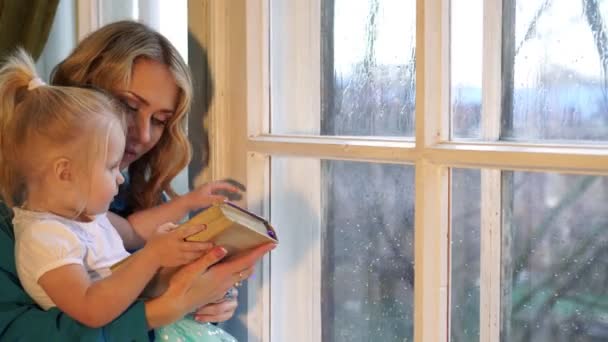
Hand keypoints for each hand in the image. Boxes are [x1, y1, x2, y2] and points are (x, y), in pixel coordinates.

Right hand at [144, 224, 212, 266]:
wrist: (151, 257)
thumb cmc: (156, 240)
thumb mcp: (161, 229)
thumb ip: (172, 225)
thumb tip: (183, 225)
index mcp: (173, 236)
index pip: (186, 232)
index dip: (196, 229)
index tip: (204, 226)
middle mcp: (176, 246)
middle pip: (193, 246)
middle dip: (204, 245)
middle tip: (212, 243)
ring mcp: (178, 256)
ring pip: (193, 255)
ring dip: (203, 252)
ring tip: (211, 249)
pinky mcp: (179, 262)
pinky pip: (190, 260)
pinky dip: (197, 258)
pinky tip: (204, 255)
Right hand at [144, 243, 275, 327]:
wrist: (175, 306)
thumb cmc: (182, 286)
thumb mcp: (192, 269)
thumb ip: (208, 258)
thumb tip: (223, 248)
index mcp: (222, 274)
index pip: (246, 261)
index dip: (259, 252)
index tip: (271, 244)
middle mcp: (226, 282)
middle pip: (248, 268)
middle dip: (256, 257)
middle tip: (260, 245)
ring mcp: (222, 288)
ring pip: (242, 274)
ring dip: (248, 264)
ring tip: (248, 252)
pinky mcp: (217, 291)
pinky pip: (234, 279)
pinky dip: (239, 269)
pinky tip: (230, 264)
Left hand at [182, 179, 245, 210]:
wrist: (185, 203)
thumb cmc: (196, 200)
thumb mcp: (208, 200)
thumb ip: (217, 199)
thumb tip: (227, 199)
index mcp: (210, 185)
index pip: (223, 184)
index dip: (230, 187)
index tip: (237, 190)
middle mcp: (209, 186)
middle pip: (222, 186)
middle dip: (229, 188)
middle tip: (237, 192)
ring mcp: (207, 190)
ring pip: (219, 190)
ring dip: (226, 192)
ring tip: (232, 195)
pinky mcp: (205, 195)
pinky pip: (216, 193)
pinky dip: (222, 195)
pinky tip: (223, 200)